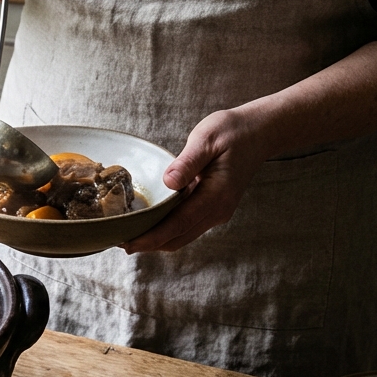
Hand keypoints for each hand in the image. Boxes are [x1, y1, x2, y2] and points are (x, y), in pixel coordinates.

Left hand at [121, 108, 270, 252]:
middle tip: (118, 242)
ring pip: (182, 236)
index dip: (151, 237)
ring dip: (156, 240)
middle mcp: (217, 210)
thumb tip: (169, 182)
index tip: (127, 243)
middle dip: (148, 244)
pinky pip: (186, 226)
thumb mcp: (207, 139)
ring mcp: (217, 212)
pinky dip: (166, 231)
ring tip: (127, 237)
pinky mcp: (213, 208)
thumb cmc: (232, 132)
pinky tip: (148, 225)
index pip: (178, 224)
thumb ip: (188, 161)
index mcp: (215, 195)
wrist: (259, 133)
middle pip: (177, 237)